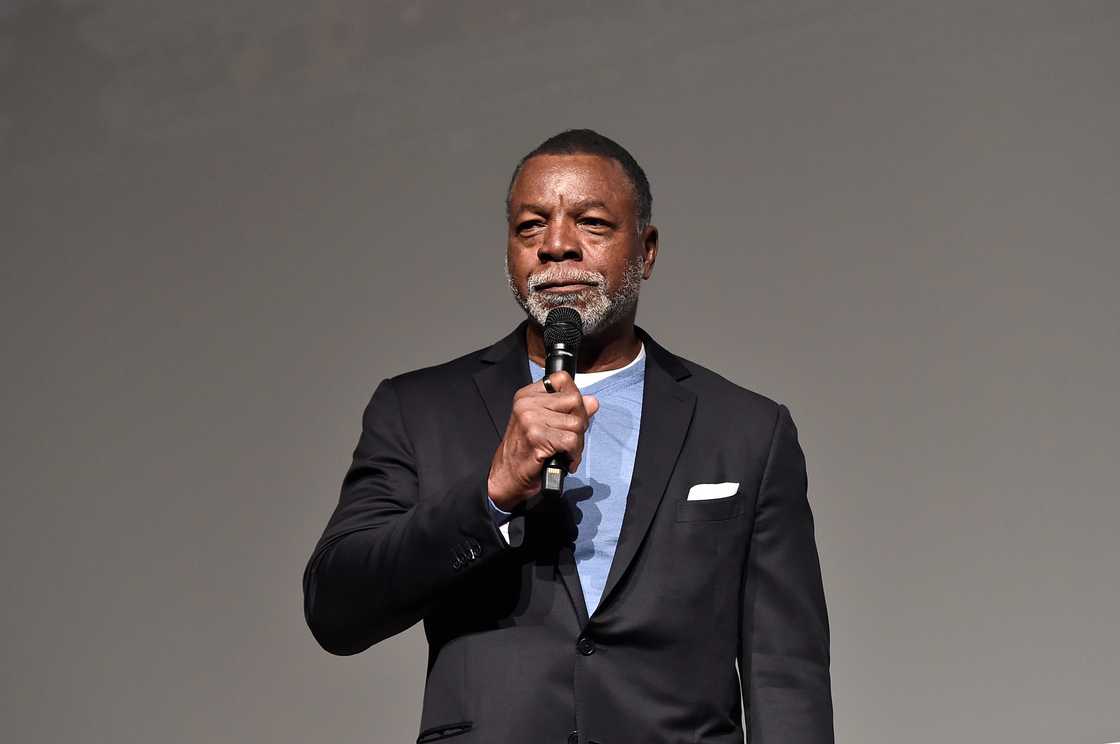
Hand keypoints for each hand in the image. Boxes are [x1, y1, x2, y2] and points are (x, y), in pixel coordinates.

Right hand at [487, 371, 599, 510]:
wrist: (506, 477)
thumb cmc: (525, 452)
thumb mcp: (545, 424)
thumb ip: (568, 410)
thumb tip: (592, 401)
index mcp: (527, 395)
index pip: (563, 379)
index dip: (574, 398)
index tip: (570, 415)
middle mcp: (527, 404)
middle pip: (575, 401)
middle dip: (580, 423)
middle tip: (570, 439)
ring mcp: (530, 419)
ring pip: (577, 423)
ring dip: (577, 443)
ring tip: (566, 452)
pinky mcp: (536, 437)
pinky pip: (571, 441)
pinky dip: (573, 455)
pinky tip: (564, 460)